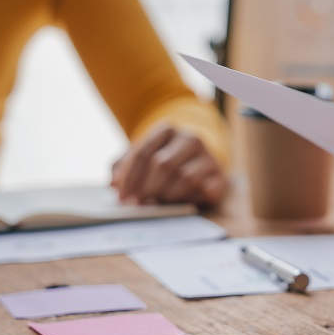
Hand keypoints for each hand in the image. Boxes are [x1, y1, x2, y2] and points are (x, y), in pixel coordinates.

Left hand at [111, 125, 225, 206]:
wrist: (197, 162)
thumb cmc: (163, 159)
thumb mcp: (142, 157)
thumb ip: (123, 167)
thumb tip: (114, 184)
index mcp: (167, 129)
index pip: (144, 152)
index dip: (130, 176)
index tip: (122, 196)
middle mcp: (190, 138)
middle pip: (163, 164)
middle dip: (147, 188)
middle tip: (137, 204)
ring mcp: (208, 157)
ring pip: (185, 178)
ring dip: (166, 196)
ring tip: (155, 204)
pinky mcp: (219, 176)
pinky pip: (203, 190)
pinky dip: (187, 199)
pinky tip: (177, 203)